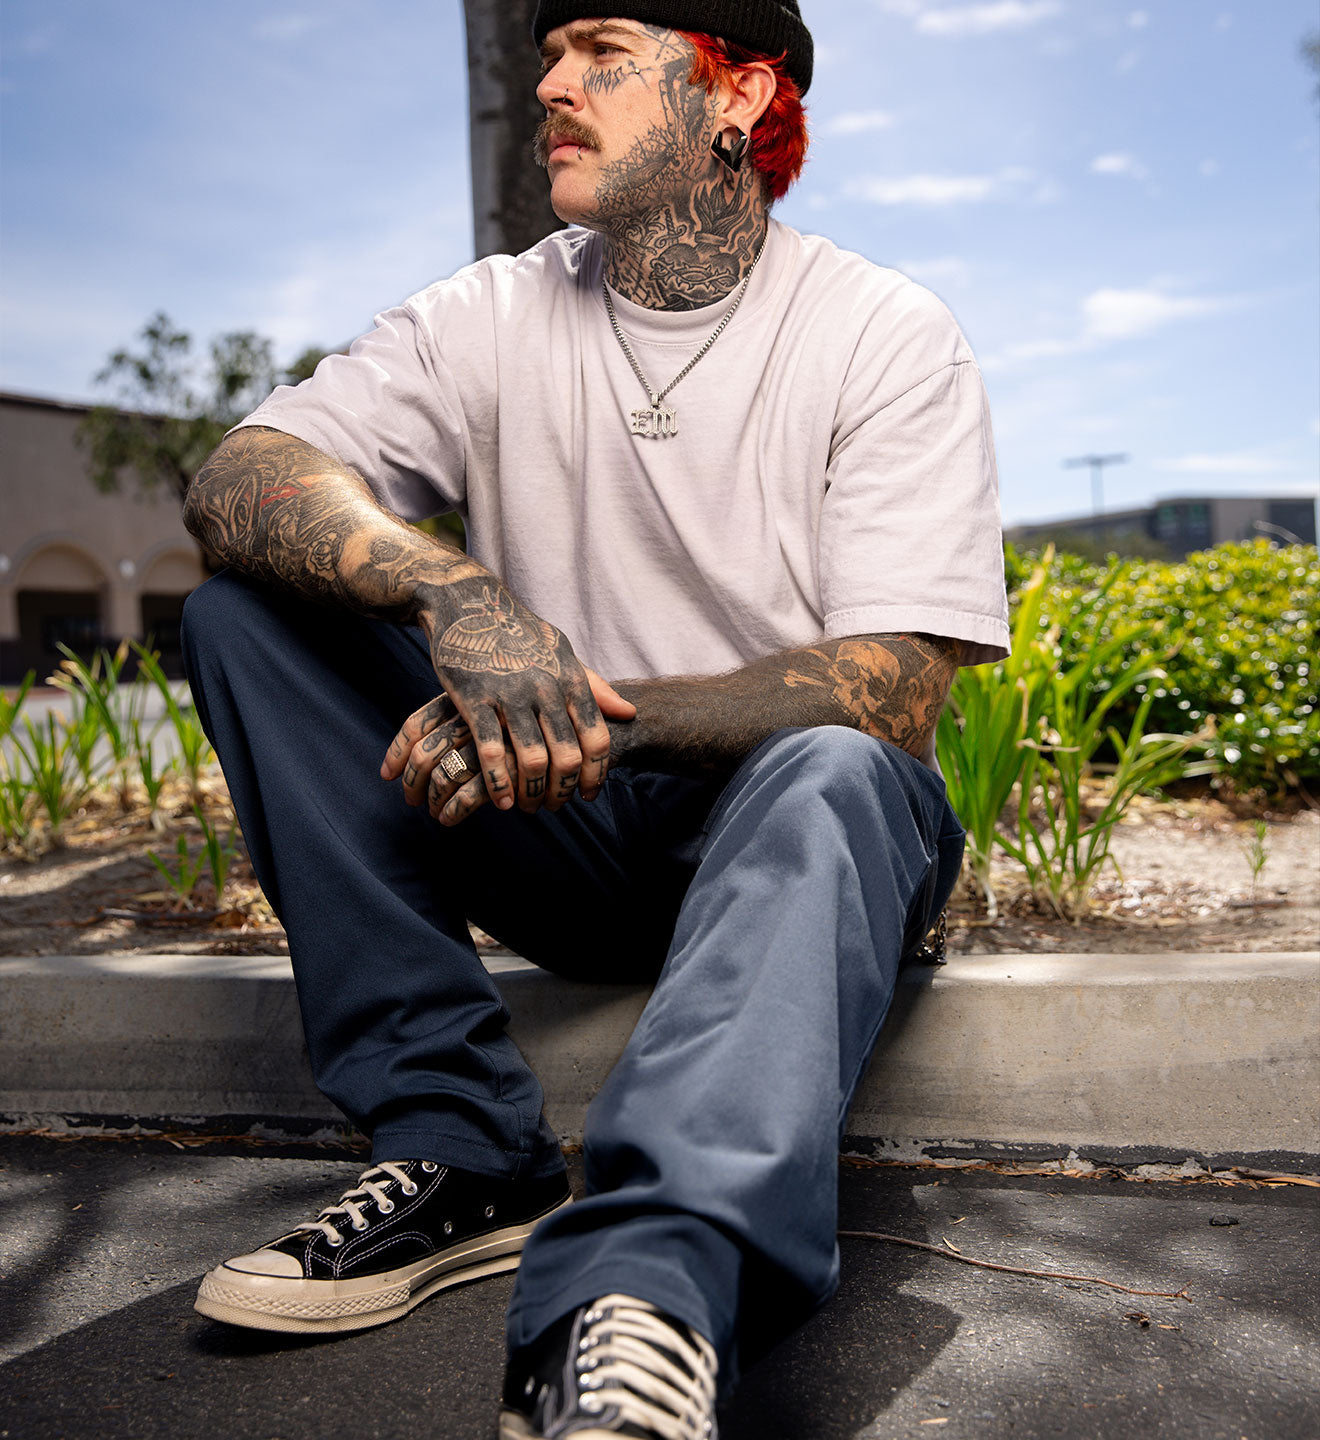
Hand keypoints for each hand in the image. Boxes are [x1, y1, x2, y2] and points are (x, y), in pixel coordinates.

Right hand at [381, 581, 634, 821]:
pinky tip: (501, 802)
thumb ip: (595, 686)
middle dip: (564, 791)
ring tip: (529, 807)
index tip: (589, 794)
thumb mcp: (562, 653)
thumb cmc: (519, 635)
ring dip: (533, 794)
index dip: (597, 774)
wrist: (468, 603)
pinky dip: (499, 784)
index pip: (597, 738)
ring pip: (534, 760)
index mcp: (571, 679)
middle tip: (556, 807)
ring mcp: (510, 694)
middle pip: (568, 756)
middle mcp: (546, 688)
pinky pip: (491, 752)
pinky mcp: (474, 699)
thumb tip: (630, 712)